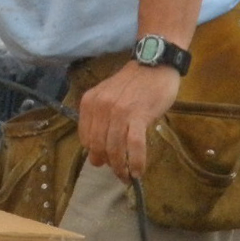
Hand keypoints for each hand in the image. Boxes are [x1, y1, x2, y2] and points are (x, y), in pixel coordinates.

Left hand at [76, 61, 180, 180]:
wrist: (154, 64)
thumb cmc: (133, 83)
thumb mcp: (107, 96)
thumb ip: (101, 117)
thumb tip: (99, 150)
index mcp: (89, 102)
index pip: (85, 138)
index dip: (94, 153)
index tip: (104, 161)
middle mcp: (100, 107)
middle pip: (98, 146)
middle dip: (107, 163)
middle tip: (118, 172)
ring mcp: (119, 112)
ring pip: (115, 149)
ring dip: (121, 168)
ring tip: (128, 175)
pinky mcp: (138, 116)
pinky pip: (134, 147)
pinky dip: (135, 162)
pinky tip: (138, 171)